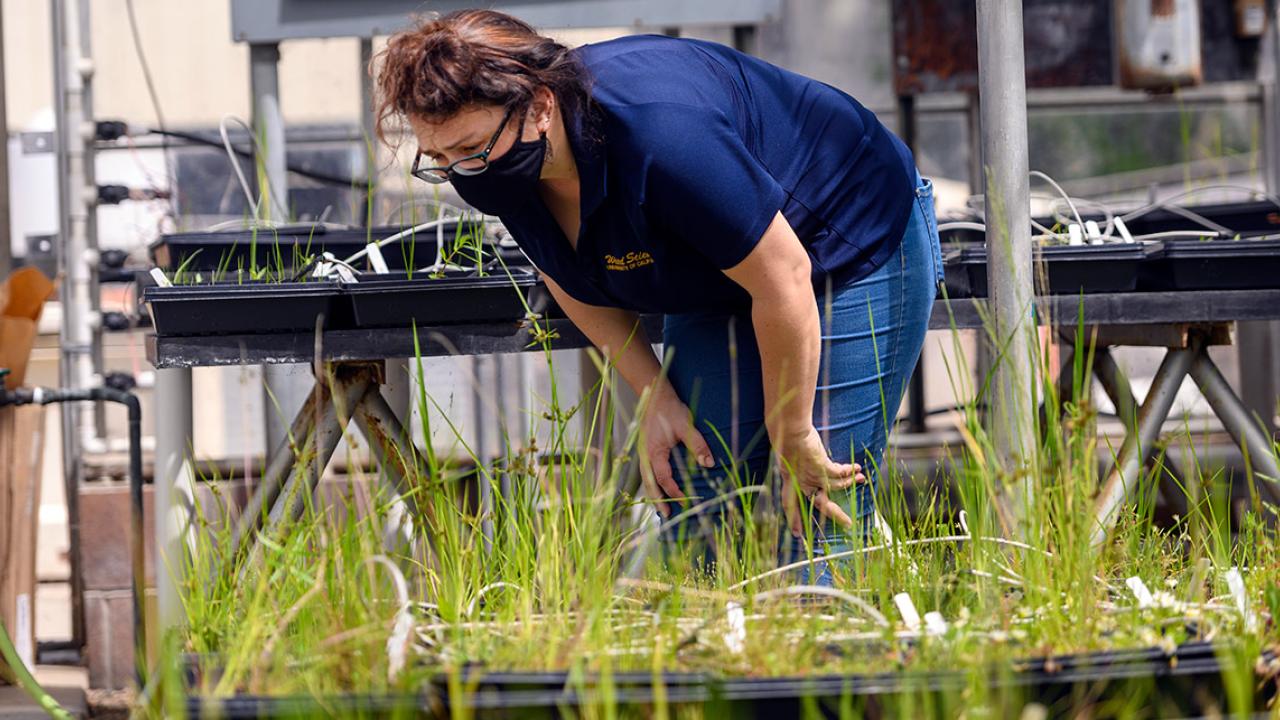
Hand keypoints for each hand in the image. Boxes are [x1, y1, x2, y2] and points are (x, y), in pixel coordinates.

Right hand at [638, 386, 714, 516]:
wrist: (655, 395)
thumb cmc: (669, 409)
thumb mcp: (686, 426)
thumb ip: (698, 445)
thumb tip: (709, 464)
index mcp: (653, 451)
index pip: (663, 478)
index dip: (674, 490)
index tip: (685, 499)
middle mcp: (646, 455)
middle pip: (650, 483)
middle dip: (658, 500)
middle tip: (667, 515)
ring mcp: (644, 453)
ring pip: (647, 479)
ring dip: (654, 493)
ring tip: (662, 507)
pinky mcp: (647, 449)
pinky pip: (648, 471)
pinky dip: (653, 483)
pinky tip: (660, 488)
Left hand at [776, 426, 864, 535]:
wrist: (788, 431)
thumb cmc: (783, 437)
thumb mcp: (783, 454)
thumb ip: (789, 462)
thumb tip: (788, 456)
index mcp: (790, 481)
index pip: (790, 505)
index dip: (794, 518)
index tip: (797, 534)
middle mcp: (802, 483)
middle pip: (820, 505)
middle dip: (837, 515)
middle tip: (849, 524)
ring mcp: (814, 476)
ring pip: (836, 487)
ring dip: (850, 483)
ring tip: (862, 479)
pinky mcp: (823, 468)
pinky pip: (840, 473)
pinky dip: (850, 471)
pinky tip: (857, 467)